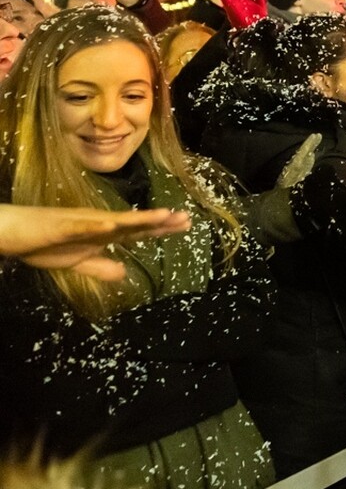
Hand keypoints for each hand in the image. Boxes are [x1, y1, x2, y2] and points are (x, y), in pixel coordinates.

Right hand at [0, 204, 190, 280]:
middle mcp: (98, 224)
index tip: (185, 225)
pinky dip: (100, 224)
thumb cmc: (43, 245)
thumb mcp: (77, 263)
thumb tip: (124, 272)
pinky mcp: (64, 225)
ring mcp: (83, 223)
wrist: (13, 234)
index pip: (137, 231)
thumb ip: (100, 267)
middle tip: (186, 218)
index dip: (160, 229)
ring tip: (163, 216)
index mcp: (102, 234)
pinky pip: (84, 225)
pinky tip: (115, 225)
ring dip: (140, 218)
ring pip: (117, 220)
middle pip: (135, 223)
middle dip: (160, 221)